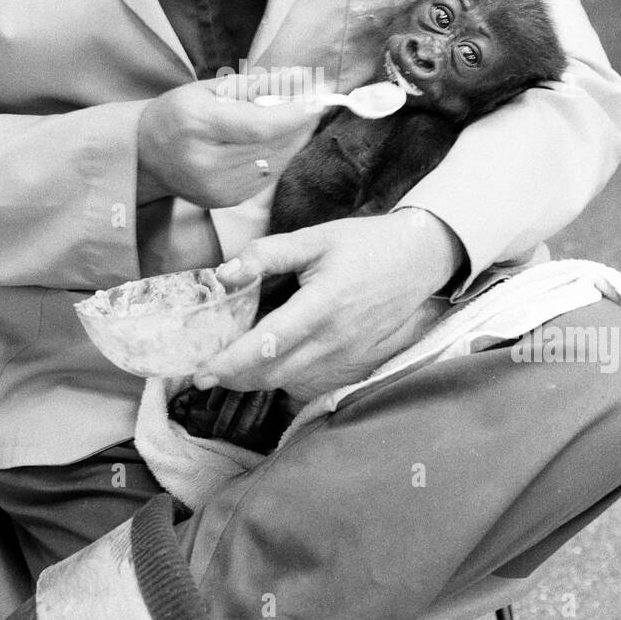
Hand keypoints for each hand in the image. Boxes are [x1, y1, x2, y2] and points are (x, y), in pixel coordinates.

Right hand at [137, 71, 321, 208]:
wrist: (146, 155)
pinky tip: (279, 140)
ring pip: (274, 163)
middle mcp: (206, 162)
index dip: (293, 114)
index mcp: (197, 124)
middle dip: (299, 124)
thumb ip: (256, 85)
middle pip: (271, 145)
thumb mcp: (209, 88)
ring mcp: (216, 187)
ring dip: (294, 140)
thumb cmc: (178, 112)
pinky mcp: (225, 201)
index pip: (258, 125)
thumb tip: (302, 79)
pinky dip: (279, 157)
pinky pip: (266, 177)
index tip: (316, 99)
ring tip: (300, 119)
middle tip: (316, 103)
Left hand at [193, 210, 465, 402]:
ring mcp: (348, 353)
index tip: (201, 372)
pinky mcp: (355, 360)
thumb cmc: (364, 244)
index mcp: (323, 304)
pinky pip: (310, 379)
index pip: (267, 345)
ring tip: (227, 369)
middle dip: (234, 378)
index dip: (231, 363)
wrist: (419, 258)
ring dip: (255, 380)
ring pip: (290, 381)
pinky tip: (265, 363)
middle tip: (203, 372)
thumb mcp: (314, 238)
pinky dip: (282, 377)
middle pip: (273, 373)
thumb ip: (266, 254)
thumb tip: (224, 274)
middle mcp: (335, 338)